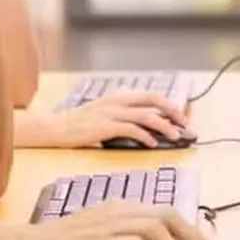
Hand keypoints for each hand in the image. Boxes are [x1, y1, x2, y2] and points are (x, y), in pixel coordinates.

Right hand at [48, 91, 191, 147]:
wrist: (55, 127)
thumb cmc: (78, 124)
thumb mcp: (102, 114)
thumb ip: (121, 117)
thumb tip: (146, 127)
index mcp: (118, 97)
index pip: (150, 95)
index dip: (168, 104)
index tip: (180, 115)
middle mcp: (117, 101)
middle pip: (153, 100)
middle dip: (172, 111)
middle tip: (184, 123)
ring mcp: (111, 113)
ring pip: (146, 115)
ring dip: (164, 126)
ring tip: (175, 136)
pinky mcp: (105, 126)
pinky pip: (131, 129)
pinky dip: (146, 136)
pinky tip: (152, 143)